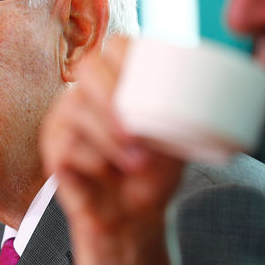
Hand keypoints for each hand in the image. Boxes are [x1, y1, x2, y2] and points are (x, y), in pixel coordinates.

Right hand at [41, 37, 182, 264]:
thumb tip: (211, 98)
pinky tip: (108, 174)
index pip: (115, 47)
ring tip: (136, 163)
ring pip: (76, 110)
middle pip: (88, 69)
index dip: (127, 53)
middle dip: (111, 97)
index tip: (149, 77)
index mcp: (116, 82)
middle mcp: (86, 93)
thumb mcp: (175, 140)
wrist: (132, 218)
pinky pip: (67, 146)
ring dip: (108, 138)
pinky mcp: (54, 151)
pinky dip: (94, 162)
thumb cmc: (153, 173)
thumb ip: (182, 116)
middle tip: (135, 132)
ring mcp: (64, 120)